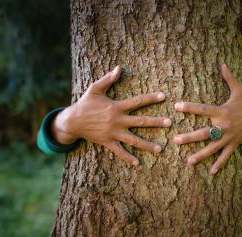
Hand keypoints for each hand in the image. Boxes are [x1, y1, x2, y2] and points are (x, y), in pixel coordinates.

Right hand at [51, 66, 171, 165]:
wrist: (72, 121)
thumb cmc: (85, 103)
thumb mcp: (95, 89)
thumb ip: (108, 79)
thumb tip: (120, 68)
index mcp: (116, 107)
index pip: (137, 101)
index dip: (151, 98)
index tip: (163, 96)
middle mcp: (117, 121)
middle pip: (140, 122)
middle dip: (156, 122)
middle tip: (169, 123)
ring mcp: (113, 133)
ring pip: (133, 140)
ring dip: (147, 144)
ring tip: (160, 149)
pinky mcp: (107, 142)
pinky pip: (119, 151)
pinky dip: (128, 157)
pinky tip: (137, 163)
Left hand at [173, 64, 241, 174]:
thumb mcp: (239, 89)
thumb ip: (229, 77)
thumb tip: (222, 63)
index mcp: (222, 111)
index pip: (203, 108)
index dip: (189, 107)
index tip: (176, 106)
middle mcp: (224, 125)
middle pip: (205, 132)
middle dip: (190, 137)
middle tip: (175, 140)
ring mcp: (229, 137)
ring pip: (213, 147)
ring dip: (201, 155)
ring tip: (188, 161)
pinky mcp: (234, 144)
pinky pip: (226, 155)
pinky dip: (219, 164)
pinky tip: (211, 172)